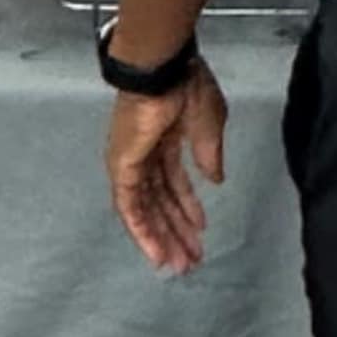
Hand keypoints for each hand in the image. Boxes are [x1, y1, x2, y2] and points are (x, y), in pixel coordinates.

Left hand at [106, 61, 229, 273]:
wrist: (164, 71)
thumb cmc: (188, 88)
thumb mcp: (209, 126)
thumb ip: (210, 155)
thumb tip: (215, 180)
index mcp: (165, 141)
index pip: (174, 184)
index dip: (188, 210)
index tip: (201, 233)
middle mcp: (145, 155)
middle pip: (160, 202)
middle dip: (177, 232)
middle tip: (191, 260)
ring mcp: (130, 162)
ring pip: (145, 210)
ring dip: (162, 238)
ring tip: (178, 264)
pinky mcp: (121, 167)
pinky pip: (129, 206)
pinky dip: (142, 231)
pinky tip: (155, 252)